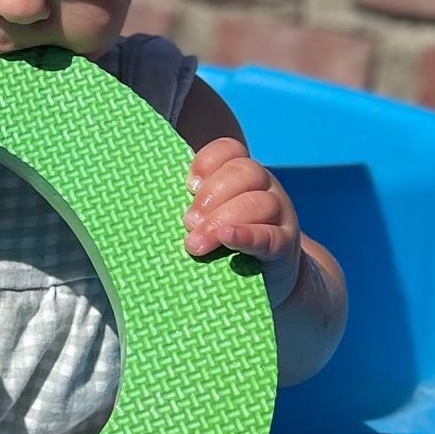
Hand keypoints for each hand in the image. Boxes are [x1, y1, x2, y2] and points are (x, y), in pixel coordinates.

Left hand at [184, 137, 302, 305]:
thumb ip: (193, 205)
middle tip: (187, 222)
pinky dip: (247, 235)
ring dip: (222, 219)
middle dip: (210, 195)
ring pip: (258, 202)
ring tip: (195, 243)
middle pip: (245, 172)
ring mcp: (280, 215)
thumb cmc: (227, 245)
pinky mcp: (286, 246)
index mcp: (242, 175)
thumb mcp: (210, 217)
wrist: (269, 282)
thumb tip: (148, 206)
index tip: (187, 185)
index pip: (231, 151)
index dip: (207, 161)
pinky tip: (228, 238)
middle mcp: (265, 188)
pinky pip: (270, 235)